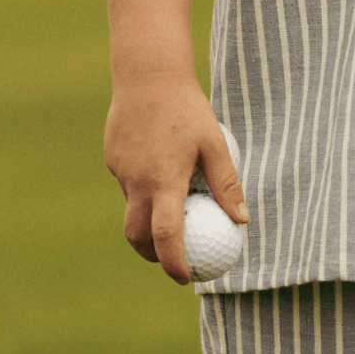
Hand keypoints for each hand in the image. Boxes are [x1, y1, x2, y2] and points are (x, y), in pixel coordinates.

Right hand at [103, 71, 247, 283]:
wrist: (147, 75)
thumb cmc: (188, 109)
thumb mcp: (215, 144)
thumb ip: (227, 184)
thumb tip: (242, 220)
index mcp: (163, 182)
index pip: (166, 237)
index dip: (174, 263)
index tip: (187, 278)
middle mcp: (136, 182)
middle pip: (137, 235)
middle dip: (152, 254)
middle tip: (171, 258)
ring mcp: (120, 171)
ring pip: (131, 206)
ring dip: (147, 217)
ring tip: (170, 211)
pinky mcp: (112, 158)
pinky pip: (127, 182)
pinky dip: (142, 187)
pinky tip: (158, 166)